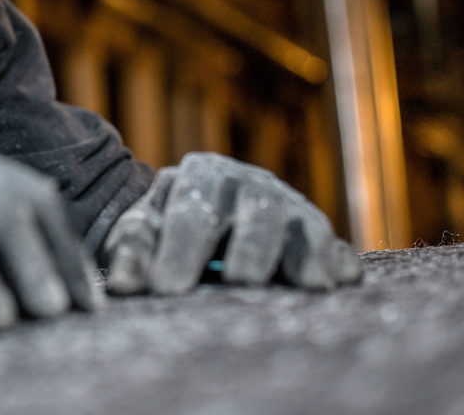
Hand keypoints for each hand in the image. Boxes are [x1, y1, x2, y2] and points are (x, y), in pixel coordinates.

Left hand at [103, 152, 361, 294]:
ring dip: (304, 253)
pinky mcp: (317, 235)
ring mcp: (288, 206)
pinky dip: (337, 263)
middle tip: (241, 283)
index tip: (167, 288)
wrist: (199, 228)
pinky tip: (334, 283)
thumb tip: (126, 284)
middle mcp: (249, 184)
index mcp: (201, 175)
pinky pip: (335, 247)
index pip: (192, 209)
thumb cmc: (166, 234)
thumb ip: (132, 251)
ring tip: (305, 285)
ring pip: (304, 223)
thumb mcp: (143, 234)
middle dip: (250, 247)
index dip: (180, 249)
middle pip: (257, 209)